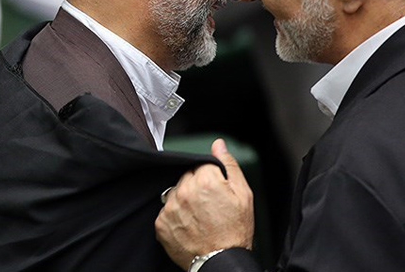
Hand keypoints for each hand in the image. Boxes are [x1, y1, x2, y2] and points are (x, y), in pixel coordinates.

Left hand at [155, 138, 254, 268]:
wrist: (222, 260)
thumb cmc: (235, 229)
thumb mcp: (243, 193)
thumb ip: (228, 164)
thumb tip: (218, 144)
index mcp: (206, 180)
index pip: (202, 164)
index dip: (211, 177)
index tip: (216, 190)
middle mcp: (185, 191)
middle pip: (187, 177)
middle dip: (197, 185)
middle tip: (209, 204)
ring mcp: (171, 208)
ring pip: (176, 192)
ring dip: (184, 199)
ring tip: (199, 215)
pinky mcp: (161, 224)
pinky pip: (166, 210)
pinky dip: (176, 214)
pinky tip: (189, 224)